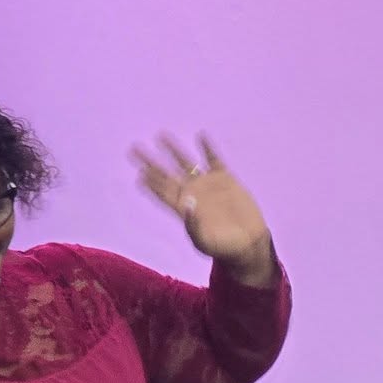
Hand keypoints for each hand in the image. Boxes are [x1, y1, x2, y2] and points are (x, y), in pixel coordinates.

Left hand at [132, 134, 273, 273]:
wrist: (248, 243)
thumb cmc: (223, 248)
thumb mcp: (206, 242)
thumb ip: (194, 225)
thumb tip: (188, 202)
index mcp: (183, 208)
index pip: (161, 192)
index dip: (150, 182)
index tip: (139, 172)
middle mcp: (191, 193)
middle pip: (165, 174)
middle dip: (150, 161)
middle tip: (133, 148)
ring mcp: (207, 185)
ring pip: (186, 163)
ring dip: (173, 149)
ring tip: (160, 134)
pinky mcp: (225, 179)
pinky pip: (214, 160)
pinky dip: (207, 148)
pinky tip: (201, 136)